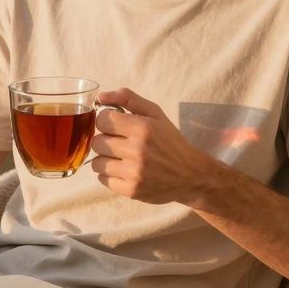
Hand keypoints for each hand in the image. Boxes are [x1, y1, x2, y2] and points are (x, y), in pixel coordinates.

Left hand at [89, 88, 218, 205]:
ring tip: (121, 159)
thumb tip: (100, 96)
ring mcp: (134, 172)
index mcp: (143, 128)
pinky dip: (110, 175)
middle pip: (97, 142)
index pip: (102, 120)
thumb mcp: (155, 114)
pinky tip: (124, 171)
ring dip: (106, 159)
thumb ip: (128, 98)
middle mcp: (137, 150)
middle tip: (120, 143)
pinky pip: (103, 180)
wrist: (191, 175)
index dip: (107, 122)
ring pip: (97, 163)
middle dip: (106, 141)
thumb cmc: (170, 141)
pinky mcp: (131, 190)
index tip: (117, 126)